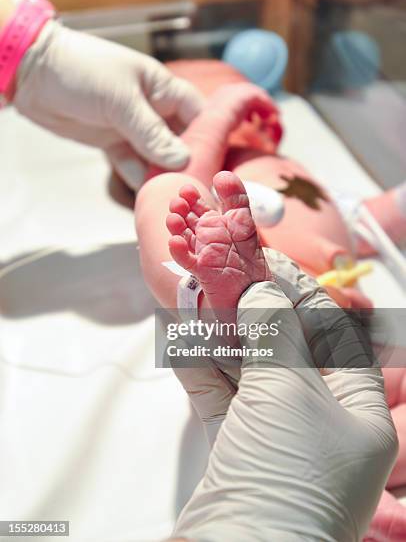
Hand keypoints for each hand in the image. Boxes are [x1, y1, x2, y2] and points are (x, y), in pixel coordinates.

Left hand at [13, 21, 203, 188]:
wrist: (32, 73)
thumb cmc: (82, 71)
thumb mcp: (121, 99)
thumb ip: (151, 132)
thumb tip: (182, 160)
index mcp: (161, 89)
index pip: (198, 113)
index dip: (212, 135)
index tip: (222, 162)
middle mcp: (152, 110)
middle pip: (180, 141)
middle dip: (187, 163)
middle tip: (196, 189)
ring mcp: (132, 128)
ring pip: (156, 157)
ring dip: (163, 175)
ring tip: (173, 197)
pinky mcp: (113, 143)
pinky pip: (132, 165)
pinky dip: (139, 178)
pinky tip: (147, 194)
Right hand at [172, 252, 397, 541]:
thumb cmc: (286, 473)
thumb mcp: (287, 390)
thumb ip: (274, 332)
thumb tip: (263, 289)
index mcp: (357, 413)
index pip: (333, 336)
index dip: (300, 294)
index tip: (267, 264)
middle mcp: (321, 425)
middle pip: (287, 351)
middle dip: (254, 312)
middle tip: (225, 277)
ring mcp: (276, 440)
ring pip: (249, 373)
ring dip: (222, 336)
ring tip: (198, 298)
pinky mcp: (237, 453)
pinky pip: (222, 398)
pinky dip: (203, 369)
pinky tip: (183, 340)